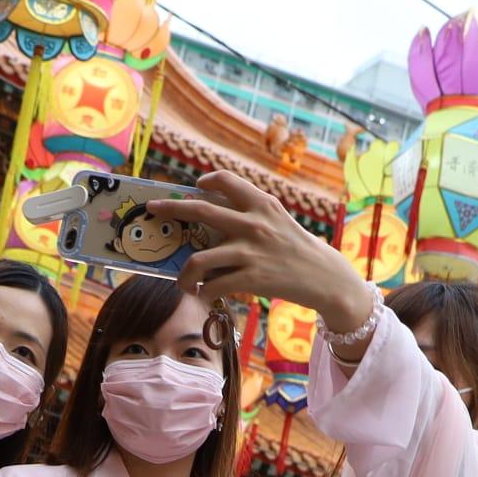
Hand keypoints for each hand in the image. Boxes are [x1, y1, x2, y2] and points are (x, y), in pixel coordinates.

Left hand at [152, 171, 375, 333]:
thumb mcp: (279, 221)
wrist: (325, 277)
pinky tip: (205, 295)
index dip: (206, 181)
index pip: (227, 180)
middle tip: (152, 209)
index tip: (194, 186)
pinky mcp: (252, 279)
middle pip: (200, 210)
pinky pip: (214, 286)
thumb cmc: (298, 249)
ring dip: (184, 274)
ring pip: (199, 260)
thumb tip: (213, 212)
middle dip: (171, 207)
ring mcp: (251, 252)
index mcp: (262, 204)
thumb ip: (252, 213)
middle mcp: (254, 224)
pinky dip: (205, 293)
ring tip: (183, 282)